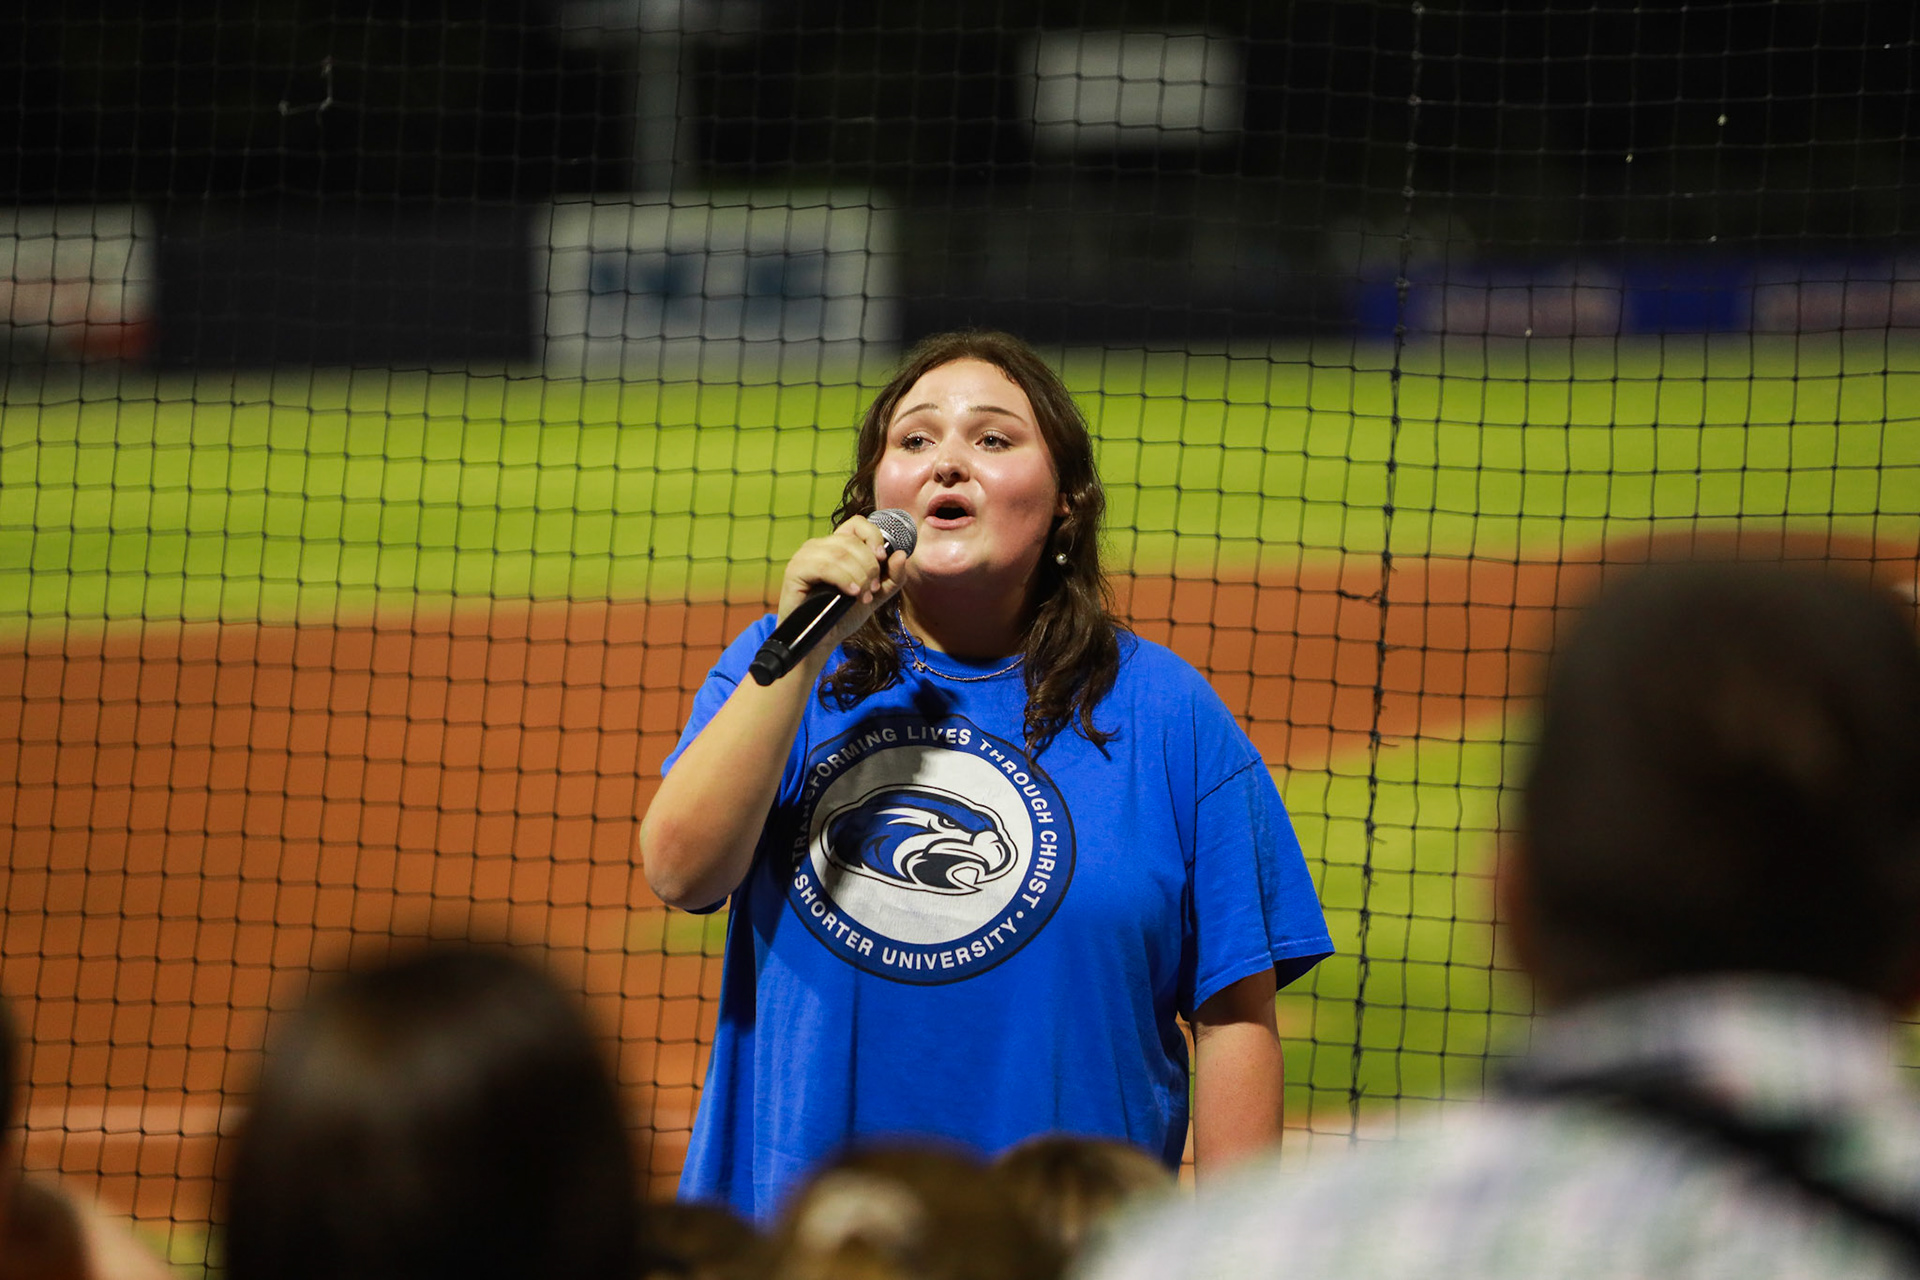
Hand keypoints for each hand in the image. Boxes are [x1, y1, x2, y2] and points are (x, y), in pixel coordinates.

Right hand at [776, 515, 910, 658]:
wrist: (821, 640)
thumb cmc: (843, 615)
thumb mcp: (876, 596)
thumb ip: (892, 577)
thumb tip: (901, 554)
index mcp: (836, 545)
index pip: (857, 524)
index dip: (873, 537)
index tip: (882, 558)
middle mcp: (819, 546)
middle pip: (852, 542)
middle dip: (870, 567)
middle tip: (872, 590)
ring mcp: (805, 556)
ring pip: (840, 553)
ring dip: (859, 576)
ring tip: (862, 596)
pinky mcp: (795, 571)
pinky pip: (824, 566)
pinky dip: (843, 579)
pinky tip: (851, 593)